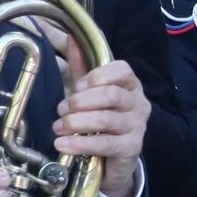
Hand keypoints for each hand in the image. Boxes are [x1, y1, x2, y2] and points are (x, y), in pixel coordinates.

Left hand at [44, 25, 149, 196]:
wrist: (114, 160)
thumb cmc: (100, 121)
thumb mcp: (89, 92)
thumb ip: (81, 67)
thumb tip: (69, 36)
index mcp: (130, 85)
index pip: (122, 70)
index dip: (98, 76)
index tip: (78, 85)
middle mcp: (138, 103)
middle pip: (112, 95)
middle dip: (81, 102)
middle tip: (61, 109)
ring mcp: (137, 127)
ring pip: (107, 119)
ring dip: (77, 122)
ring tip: (58, 127)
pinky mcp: (131, 148)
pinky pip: (105, 143)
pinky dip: (80, 143)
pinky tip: (62, 144)